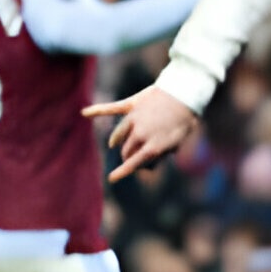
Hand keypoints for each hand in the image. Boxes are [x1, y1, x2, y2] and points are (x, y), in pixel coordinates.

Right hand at [82, 84, 198, 180]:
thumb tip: (147, 165)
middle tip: (138, 156)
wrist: (185, 93)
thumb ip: (160, 155)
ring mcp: (134, 120)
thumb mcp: (177, 143)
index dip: (122, 172)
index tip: (111, 178)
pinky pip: (111, 108)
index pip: (132, 164)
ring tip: (116, 146)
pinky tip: (84, 113)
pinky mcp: (131, 105)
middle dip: (129, 156)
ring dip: (119, 142)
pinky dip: (97, 110)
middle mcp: (140, 135)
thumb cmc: (184, 120)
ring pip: (119, 137)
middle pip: (126, 151)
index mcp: (153, 147)